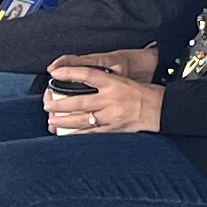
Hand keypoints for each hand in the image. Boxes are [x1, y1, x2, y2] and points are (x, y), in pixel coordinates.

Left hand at [44, 61, 164, 136]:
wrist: (160, 108)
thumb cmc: (141, 93)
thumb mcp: (122, 80)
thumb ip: (102, 82)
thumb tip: (79, 85)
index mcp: (113, 82)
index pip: (87, 74)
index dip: (69, 72)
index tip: (55, 73)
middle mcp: (111, 98)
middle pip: (79, 100)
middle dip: (59, 104)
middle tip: (47, 105)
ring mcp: (111, 116)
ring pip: (81, 119)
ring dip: (64, 120)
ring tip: (52, 120)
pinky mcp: (113, 129)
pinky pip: (91, 133)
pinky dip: (77, 134)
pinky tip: (66, 134)